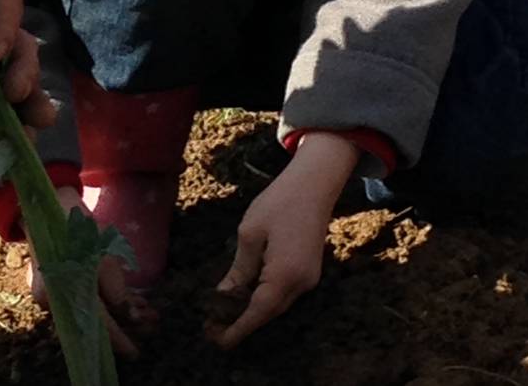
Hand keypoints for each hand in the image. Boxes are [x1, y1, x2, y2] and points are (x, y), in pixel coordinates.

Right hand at [27, 186, 158, 358]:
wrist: (48, 203)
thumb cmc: (75, 227)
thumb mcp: (102, 257)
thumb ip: (116, 289)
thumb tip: (131, 315)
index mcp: (64, 294)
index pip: (96, 325)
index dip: (119, 340)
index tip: (136, 352)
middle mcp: (56, 300)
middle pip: (96, 318)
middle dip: (126, 320)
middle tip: (152, 321)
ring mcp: (57, 292)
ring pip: (94, 309)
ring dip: (121, 308)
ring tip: (147, 307)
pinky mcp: (61, 283)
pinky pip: (87, 298)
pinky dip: (108, 299)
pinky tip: (130, 297)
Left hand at [205, 132, 358, 348]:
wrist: (314, 184)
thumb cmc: (279, 203)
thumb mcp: (250, 234)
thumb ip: (239, 270)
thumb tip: (225, 296)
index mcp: (285, 275)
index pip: (258, 312)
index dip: (237, 329)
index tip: (217, 342)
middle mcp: (302, 283)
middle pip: (268, 312)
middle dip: (242, 323)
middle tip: (213, 327)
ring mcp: (309, 279)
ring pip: (277, 304)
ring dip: (252, 311)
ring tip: (223, 313)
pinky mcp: (310, 271)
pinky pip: (284, 293)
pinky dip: (264, 298)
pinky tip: (245, 294)